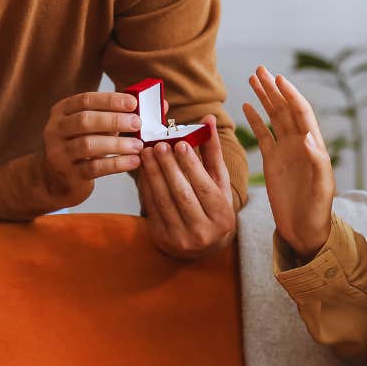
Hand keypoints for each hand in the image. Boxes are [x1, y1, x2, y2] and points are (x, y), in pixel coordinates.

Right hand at [0, 91, 143, 219]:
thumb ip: (109, 116)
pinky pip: (92, 169)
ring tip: (138, 146)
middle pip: (85, 121)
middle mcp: (55, 131)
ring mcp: (57, 154)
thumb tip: (146, 104)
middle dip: (114, 121)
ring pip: (89, 146)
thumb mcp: (86, 129)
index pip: (84, 100)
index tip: (132, 102)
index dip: (109, 100)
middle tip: (138, 123)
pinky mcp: (64, 176)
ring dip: (117, 145)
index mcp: (61, 112)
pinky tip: (132, 162)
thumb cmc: (77, 150)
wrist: (45, 183)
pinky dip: (115, 165)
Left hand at [137, 115, 237, 259]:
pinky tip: (143, 170)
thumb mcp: (218, 182)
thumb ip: (212, 151)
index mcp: (222, 217)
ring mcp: (180, 239)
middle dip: (168, 167)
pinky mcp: (162, 239)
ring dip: (153, 174)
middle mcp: (203, 232)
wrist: (204, 246)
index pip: (204, 187)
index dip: (191, 165)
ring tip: (147, 153)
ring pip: (163, 200)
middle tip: (159, 144)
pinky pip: (151, 208)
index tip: (179, 144)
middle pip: (182, 193)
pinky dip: (146, 186)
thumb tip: (207, 119)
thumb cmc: (213, 206)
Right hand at [244, 65, 333, 260]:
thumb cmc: (318, 211)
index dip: (291, 95)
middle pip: (285, 109)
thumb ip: (317, 161)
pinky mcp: (273, 162)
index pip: (301, 113)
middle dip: (273, 89)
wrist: (305, 231)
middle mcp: (300, 144)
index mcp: (313, 146)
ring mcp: (285, 151)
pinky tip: (247, 106)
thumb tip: (307, 135)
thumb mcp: (322, 188)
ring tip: (253, 78)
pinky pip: (263, 135)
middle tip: (260, 69)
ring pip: (273, 118)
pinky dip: (255, 120)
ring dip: (264, 98)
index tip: (278, 79)